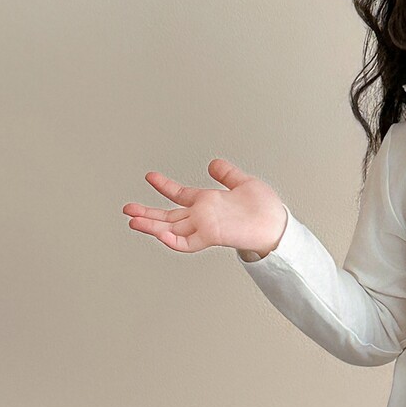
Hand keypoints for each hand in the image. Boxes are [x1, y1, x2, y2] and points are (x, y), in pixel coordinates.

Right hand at [123, 159, 286, 254]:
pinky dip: (173, 240)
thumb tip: (214, 164)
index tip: (150, 176)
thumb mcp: (244, 183)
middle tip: (127, 209)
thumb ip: (226, 174)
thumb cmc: (266, 209)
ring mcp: (206, 226)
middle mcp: (203, 216)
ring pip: (173, 229)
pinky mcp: (213, 234)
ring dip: (151, 226)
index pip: (181, 196)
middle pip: (169, 216)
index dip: (165, 187)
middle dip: (147, 213)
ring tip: (132, 221)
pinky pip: (188, 242)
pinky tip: (159, 233)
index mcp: (208, 203)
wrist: (278, 224)